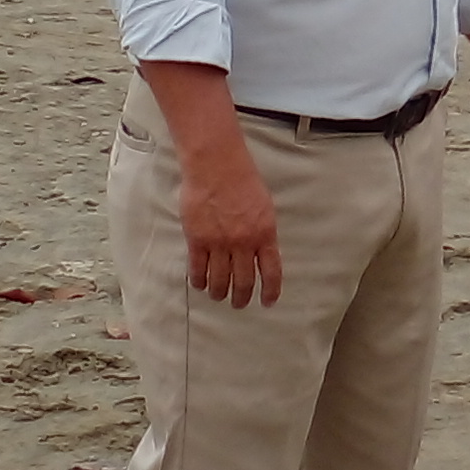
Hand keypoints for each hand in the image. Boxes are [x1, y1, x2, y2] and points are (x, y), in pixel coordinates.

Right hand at [176, 148, 283, 306]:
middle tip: (238, 303)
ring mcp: (219, 243)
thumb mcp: (265, 207)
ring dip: (219, 292)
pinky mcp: (197, 240)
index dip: (270, 290)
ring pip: (219, 280)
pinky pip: (198, 269)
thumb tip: (261, 251)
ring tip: (218, 295)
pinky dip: (199, 280)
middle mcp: (243, 243)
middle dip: (241, 297)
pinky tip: (200, 283)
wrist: (216, 166)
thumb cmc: (242, 180)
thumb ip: (263, 232)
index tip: (267, 301)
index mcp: (264, 234)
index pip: (271, 271)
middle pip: (243, 281)